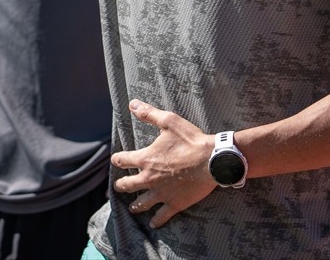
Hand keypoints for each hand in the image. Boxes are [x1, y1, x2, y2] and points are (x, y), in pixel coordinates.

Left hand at [110, 99, 216, 227]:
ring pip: (141, 203)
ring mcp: (162, 193)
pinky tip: (153, 224)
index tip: (116, 160)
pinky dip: (156, 221)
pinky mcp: (175, 204)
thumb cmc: (191, 140)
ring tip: (133, 208)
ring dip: (136, 205)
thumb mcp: (169, 121)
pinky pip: (162, 216)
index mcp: (145, 159)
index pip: (122, 160)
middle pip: (127, 185)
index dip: (117, 159)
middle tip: (119, 187)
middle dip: (122, 186)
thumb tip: (132, 104)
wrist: (213, 160)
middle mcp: (149, 178)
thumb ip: (149, 114)